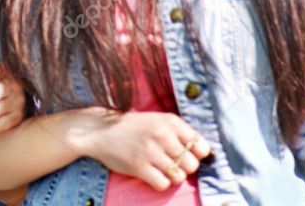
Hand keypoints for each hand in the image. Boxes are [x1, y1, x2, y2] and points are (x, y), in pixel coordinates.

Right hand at [68, 109, 210, 190]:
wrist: (99, 130)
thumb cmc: (133, 126)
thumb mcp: (157, 120)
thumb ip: (180, 133)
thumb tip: (205, 154)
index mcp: (170, 122)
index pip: (202, 147)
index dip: (197, 155)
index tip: (187, 154)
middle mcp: (162, 135)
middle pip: (192, 165)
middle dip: (184, 167)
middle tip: (171, 163)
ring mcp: (150, 151)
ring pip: (179, 177)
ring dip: (172, 176)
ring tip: (161, 168)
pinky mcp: (138, 166)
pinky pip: (163, 184)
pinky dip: (160, 183)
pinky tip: (152, 174)